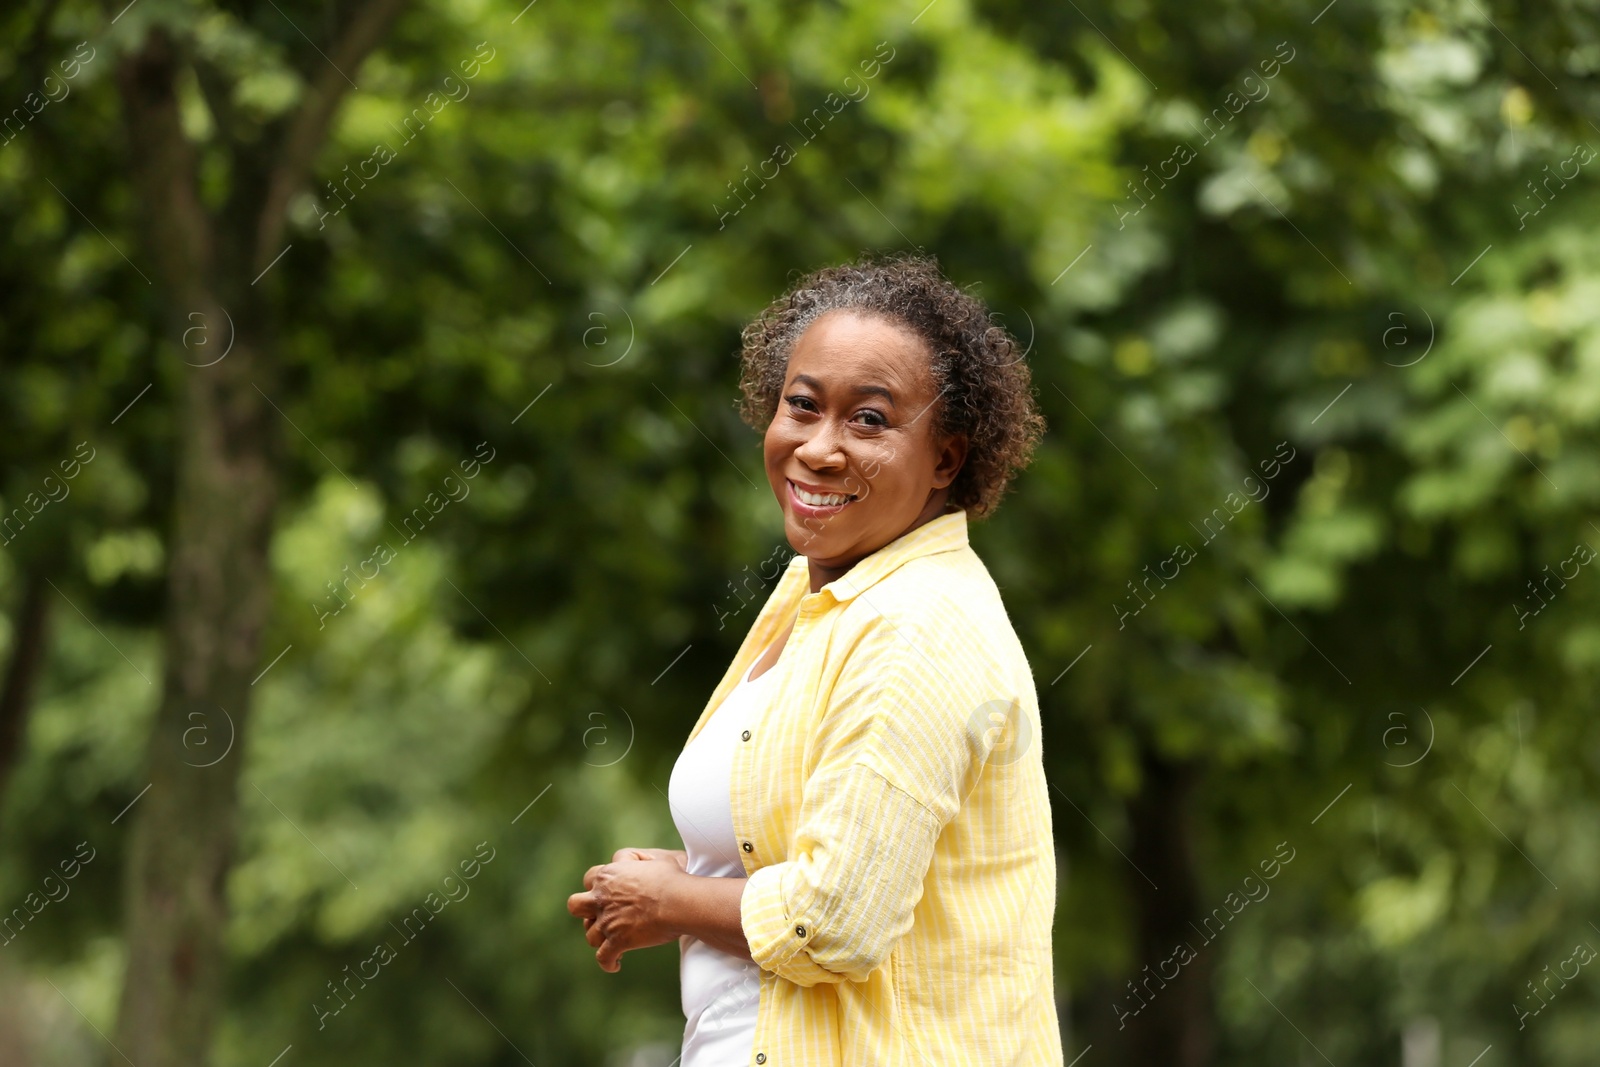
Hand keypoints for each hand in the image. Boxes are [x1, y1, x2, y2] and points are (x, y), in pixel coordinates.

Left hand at [567, 850, 686, 971]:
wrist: (679, 901)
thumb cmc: (670, 878)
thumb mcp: (650, 857)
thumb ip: (631, 859)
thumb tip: (621, 861)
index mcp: (608, 876)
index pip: (589, 878)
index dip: (596, 886)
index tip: (607, 893)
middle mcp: (602, 898)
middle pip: (575, 906)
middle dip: (584, 912)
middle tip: (599, 916)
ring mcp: (608, 921)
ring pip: (590, 936)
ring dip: (600, 939)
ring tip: (612, 941)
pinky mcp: (618, 941)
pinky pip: (604, 958)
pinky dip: (608, 963)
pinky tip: (616, 964)